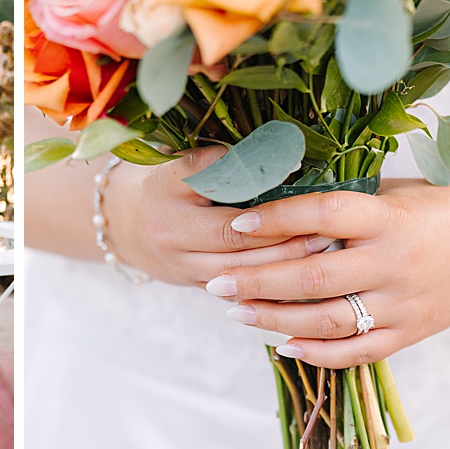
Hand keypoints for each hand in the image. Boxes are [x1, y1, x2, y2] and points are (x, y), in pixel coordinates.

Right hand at [102, 147, 335, 286]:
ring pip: (239, 276)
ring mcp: (181, 267)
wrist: (123, 223)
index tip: (305, 189)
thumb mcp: (178, 163)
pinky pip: (237, 293)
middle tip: (326, 230)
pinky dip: (269, 287)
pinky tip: (301, 280)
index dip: (266, 205)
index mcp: (166, 199)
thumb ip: (216, 160)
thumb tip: (273, 155)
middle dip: (285, 240)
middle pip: (236, 246)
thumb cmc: (162, 184)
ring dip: (282, 267)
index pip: (223, 206)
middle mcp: (171, 239)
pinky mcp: (194, 286)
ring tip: (320, 252)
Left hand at [210, 180, 449, 367]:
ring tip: (235, 311)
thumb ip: (338, 204)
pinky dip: (318, 353)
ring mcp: (406, 302)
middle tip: (215, 281)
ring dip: (275, 319)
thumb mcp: (388, 192)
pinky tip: (282, 346)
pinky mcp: (413, 331)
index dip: (277, 218)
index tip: (236, 223)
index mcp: (389, 217)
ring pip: (329, 320)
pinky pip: (359, 351)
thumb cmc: (430, 204)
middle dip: (258, 281)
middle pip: (315, 277)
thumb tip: (265, 203)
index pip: (324, 215)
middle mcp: (397, 262)